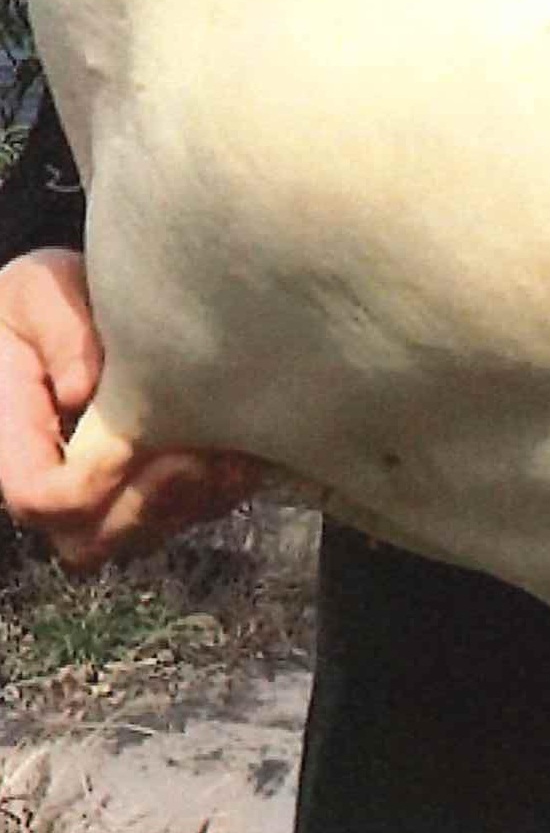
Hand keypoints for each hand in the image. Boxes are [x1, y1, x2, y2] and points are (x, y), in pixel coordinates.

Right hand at [0, 248, 260, 571]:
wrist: (76, 303)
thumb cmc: (48, 298)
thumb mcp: (37, 293)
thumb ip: (57, 335)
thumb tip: (83, 390)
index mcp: (15, 438)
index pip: (39, 497)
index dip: (86, 489)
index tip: (134, 443)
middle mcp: (59, 474)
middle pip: (91, 539)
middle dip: (145, 509)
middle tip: (194, 460)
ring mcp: (107, 483)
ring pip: (142, 534)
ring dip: (187, 504)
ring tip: (227, 455)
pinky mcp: (151, 475)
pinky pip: (183, 512)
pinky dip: (216, 492)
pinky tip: (243, 450)